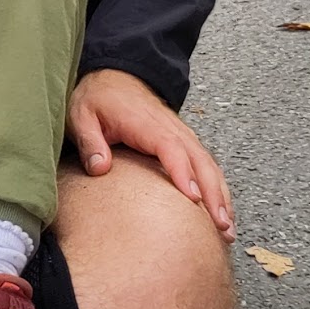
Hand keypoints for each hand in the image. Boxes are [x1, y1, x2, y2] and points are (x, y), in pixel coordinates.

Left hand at [68, 69, 235, 241]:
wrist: (113, 79)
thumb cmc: (97, 99)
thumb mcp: (82, 116)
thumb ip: (90, 142)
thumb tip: (100, 168)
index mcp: (145, 122)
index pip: (170, 147)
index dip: (183, 172)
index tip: (193, 198)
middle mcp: (170, 128)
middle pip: (199, 160)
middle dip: (213, 193)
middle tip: (221, 226)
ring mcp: (180, 135)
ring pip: (208, 165)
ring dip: (221, 195)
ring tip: (227, 229)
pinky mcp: (183, 142)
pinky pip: (205, 165)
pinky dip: (218, 188)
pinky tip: (222, 212)